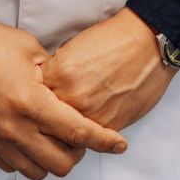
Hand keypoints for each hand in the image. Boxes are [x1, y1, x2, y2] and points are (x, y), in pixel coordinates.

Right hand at [0, 18, 128, 179]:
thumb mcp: (28, 48)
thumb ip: (53, 73)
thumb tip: (68, 89)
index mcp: (31, 102)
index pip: (78, 133)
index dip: (104, 142)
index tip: (120, 145)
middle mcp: (14, 129)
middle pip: (62, 164)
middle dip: (77, 153)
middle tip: (77, 134)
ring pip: (37, 172)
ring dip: (50, 158)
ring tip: (50, 137)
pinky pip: (12, 167)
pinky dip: (25, 158)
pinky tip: (26, 137)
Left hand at [38, 8, 176, 131]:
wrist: (146, 44)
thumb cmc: (112, 40)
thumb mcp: (71, 48)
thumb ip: (55, 72)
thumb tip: (44, 88)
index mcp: (58, 74)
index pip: (32, 96)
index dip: (34, 98)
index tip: (35, 98)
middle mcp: (72, 97)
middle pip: (46, 120)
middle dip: (46, 118)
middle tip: (50, 114)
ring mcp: (91, 115)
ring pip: (66, 135)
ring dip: (66, 130)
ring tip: (71, 119)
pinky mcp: (110, 127)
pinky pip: (90, 138)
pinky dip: (88, 131)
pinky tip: (90, 119)